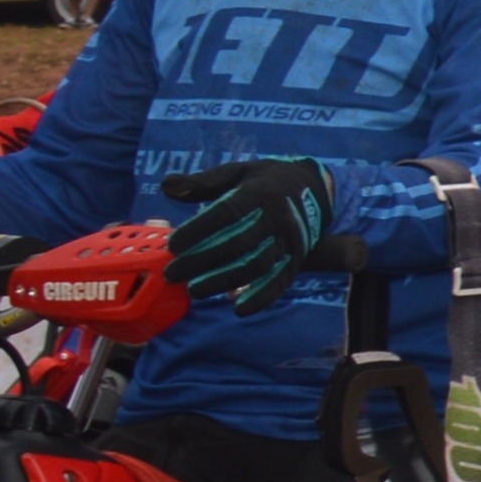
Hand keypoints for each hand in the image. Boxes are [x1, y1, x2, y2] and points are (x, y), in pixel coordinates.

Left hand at [156, 160, 337, 315]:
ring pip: (257, 266)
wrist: (314, 188)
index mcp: (261, 192)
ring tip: (194, 290)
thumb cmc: (265, 181)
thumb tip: (166, 186)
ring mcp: (291, 241)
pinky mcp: (297, 259)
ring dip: (224, 281)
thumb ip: (202, 182)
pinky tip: (239, 309)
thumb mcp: (237, 172)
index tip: (173, 245)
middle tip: (172, 274)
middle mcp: (279, 217)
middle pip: (239, 244)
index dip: (198, 230)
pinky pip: (281, 281)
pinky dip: (262, 298)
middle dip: (202, 262)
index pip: (227, 213)